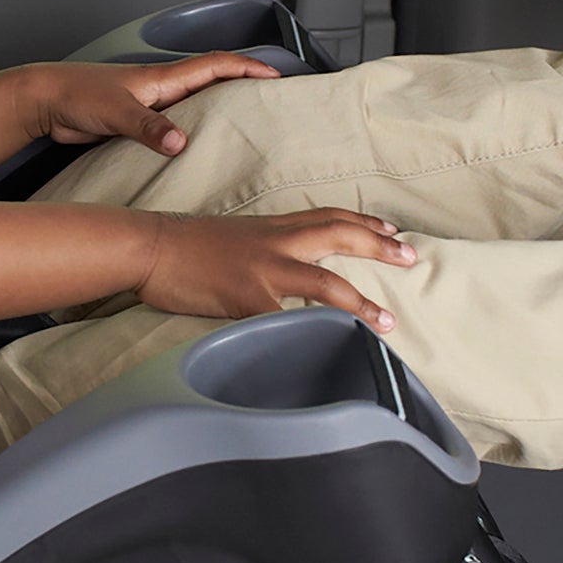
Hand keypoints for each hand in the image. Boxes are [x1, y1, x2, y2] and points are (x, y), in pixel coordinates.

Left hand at [28, 54, 281, 156]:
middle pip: (214, 84)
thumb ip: (149, 128)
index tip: (275, 76)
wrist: (47, 101)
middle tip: (271, 105)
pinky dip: (194, 134)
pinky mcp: (140, 124)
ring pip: (197, 106)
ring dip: (220, 112)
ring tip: (245, 131)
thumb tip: (182, 143)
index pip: (216, 66)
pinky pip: (176, 127)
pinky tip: (199, 153)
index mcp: (163, 79)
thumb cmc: (77, 95)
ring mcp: (152, 106)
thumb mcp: (117, 112)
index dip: (248, 68)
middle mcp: (163, 90)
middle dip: (244, 88)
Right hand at [135, 209, 416, 331]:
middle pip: (339, 235)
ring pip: (325, 280)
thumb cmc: (185, 246)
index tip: (392, 229)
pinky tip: (332, 346)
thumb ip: (263, 249)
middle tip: (412, 255)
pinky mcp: (247, 297)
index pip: (329, 216)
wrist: (150, 247)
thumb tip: (281, 269)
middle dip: (380, 245)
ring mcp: (263, 268)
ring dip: (360, 301)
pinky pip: (287, 318)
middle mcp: (276, 241)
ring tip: (387, 320)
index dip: (364, 222)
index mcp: (273, 226)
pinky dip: (312, 332)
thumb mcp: (235, 238)